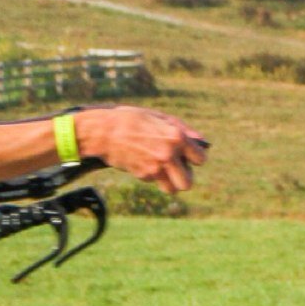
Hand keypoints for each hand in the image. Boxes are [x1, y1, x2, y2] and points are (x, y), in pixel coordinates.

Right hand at [78, 106, 208, 193]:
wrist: (103, 132)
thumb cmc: (131, 119)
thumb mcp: (158, 116)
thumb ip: (182, 128)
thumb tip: (201, 140)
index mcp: (176, 137)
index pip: (201, 159)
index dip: (195, 157)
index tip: (189, 155)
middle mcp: (168, 155)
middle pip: (188, 183)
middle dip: (185, 177)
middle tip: (177, 167)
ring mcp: (155, 168)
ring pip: (173, 189)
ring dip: (171, 182)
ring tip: (164, 170)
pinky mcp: (142, 175)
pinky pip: (155, 182)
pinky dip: (153, 175)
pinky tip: (143, 161)